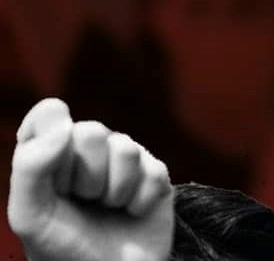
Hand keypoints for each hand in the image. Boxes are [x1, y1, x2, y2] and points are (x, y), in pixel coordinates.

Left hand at [8, 98, 173, 260]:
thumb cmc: (62, 248)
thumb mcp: (30, 214)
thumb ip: (31, 165)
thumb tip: (65, 121)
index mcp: (50, 153)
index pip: (50, 114)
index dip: (53, 143)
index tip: (53, 181)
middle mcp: (88, 150)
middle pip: (92, 131)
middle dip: (87, 174)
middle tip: (83, 200)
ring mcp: (125, 161)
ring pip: (126, 148)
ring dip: (114, 190)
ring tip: (108, 208)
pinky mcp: (156, 175)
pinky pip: (153, 170)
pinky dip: (140, 201)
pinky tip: (132, 212)